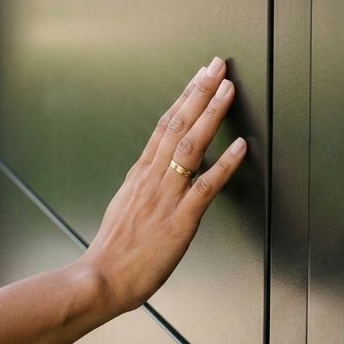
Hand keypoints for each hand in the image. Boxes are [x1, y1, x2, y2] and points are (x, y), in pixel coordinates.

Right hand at [84, 56, 246, 313]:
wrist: (101, 278)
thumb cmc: (113, 252)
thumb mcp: (124, 208)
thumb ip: (142, 187)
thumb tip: (154, 173)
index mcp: (140, 174)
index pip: (164, 125)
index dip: (184, 98)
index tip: (199, 76)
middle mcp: (152, 178)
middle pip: (177, 124)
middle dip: (199, 92)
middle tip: (217, 65)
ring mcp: (166, 196)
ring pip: (190, 145)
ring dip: (211, 114)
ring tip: (228, 90)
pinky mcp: (180, 219)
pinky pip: (206, 186)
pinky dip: (224, 163)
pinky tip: (241, 146)